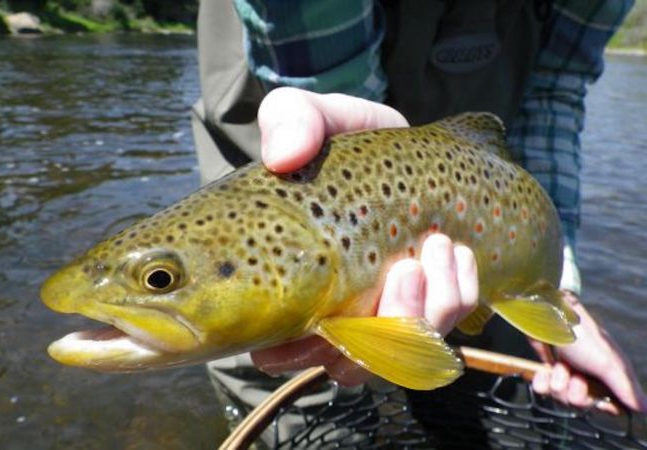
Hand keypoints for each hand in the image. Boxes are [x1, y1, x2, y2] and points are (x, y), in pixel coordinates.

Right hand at [251, 87, 478, 384]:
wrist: (395, 146)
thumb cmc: (340, 141)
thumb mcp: (310, 116)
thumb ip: (291, 121)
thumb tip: (285, 154)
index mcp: (287, 284)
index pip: (279, 350)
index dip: (297, 349)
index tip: (328, 312)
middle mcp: (331, 313)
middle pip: (351, 366)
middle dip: (388, 327)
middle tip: (408, 266)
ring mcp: (379, 312)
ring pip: (403, 355)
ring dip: (430, 311)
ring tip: (440, 247)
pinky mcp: (422, 305)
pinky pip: (446, 330)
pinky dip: (459, 300)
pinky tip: (461, 255)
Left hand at [531, 291, 646, 413]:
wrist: (546, 316)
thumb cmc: (579, 337)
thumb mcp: (606, 363)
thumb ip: (624, 388)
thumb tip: (645, 409)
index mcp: (608, 375)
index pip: (612, 405)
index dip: (605, 407)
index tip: (600, 403)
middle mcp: (588, 376)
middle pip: (583, 405)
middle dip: (576, 393)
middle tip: (575, 377)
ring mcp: (567, 373)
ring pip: (560, 397)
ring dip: (558, 383)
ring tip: (560, 366)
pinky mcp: (547, 369)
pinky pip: (542, 388)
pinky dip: (541, 380)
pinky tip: (544, 370)